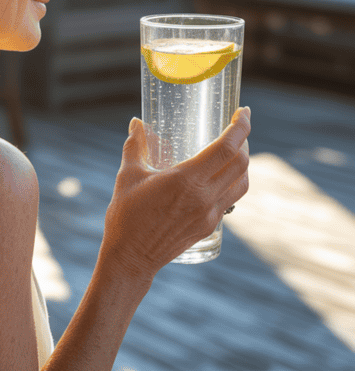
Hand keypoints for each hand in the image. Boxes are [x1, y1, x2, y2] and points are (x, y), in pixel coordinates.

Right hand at [99, 107, 250, 281]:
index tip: (244, 112)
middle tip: (237, 129)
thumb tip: (137, 123)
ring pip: (242, 183)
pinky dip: (233, 183)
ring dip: (243, 164)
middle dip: (244, 142)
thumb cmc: (126, 216)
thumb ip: (135, 146)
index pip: (226, 148)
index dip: (241, 126)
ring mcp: (210, 214)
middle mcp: (204, 197)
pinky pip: (231, 199)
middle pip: (241, 164)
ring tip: (232, 153)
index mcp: (186, 180)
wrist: (131, 257)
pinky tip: (218, 178)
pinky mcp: (209, 226)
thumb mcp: (128, 176)